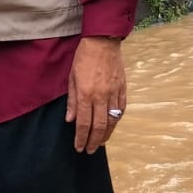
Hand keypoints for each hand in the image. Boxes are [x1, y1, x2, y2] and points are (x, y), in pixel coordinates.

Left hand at [67, 36, 126, 153]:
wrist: (103, 41)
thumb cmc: (83, 58)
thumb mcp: (72, 78)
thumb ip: (71, 101)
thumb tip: (70, 120)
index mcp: (85, 94)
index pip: (83, 123)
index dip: (80, 138)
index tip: (78, 148)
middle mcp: (100, 96)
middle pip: (99, 126)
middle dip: (93, 141)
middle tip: (89, 151)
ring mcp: (113, 93)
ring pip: (112, 120)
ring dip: (106, 135)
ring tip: (100, 143)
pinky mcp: (122, 89)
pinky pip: (121, 109)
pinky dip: (116, 120)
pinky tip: (112, 126)